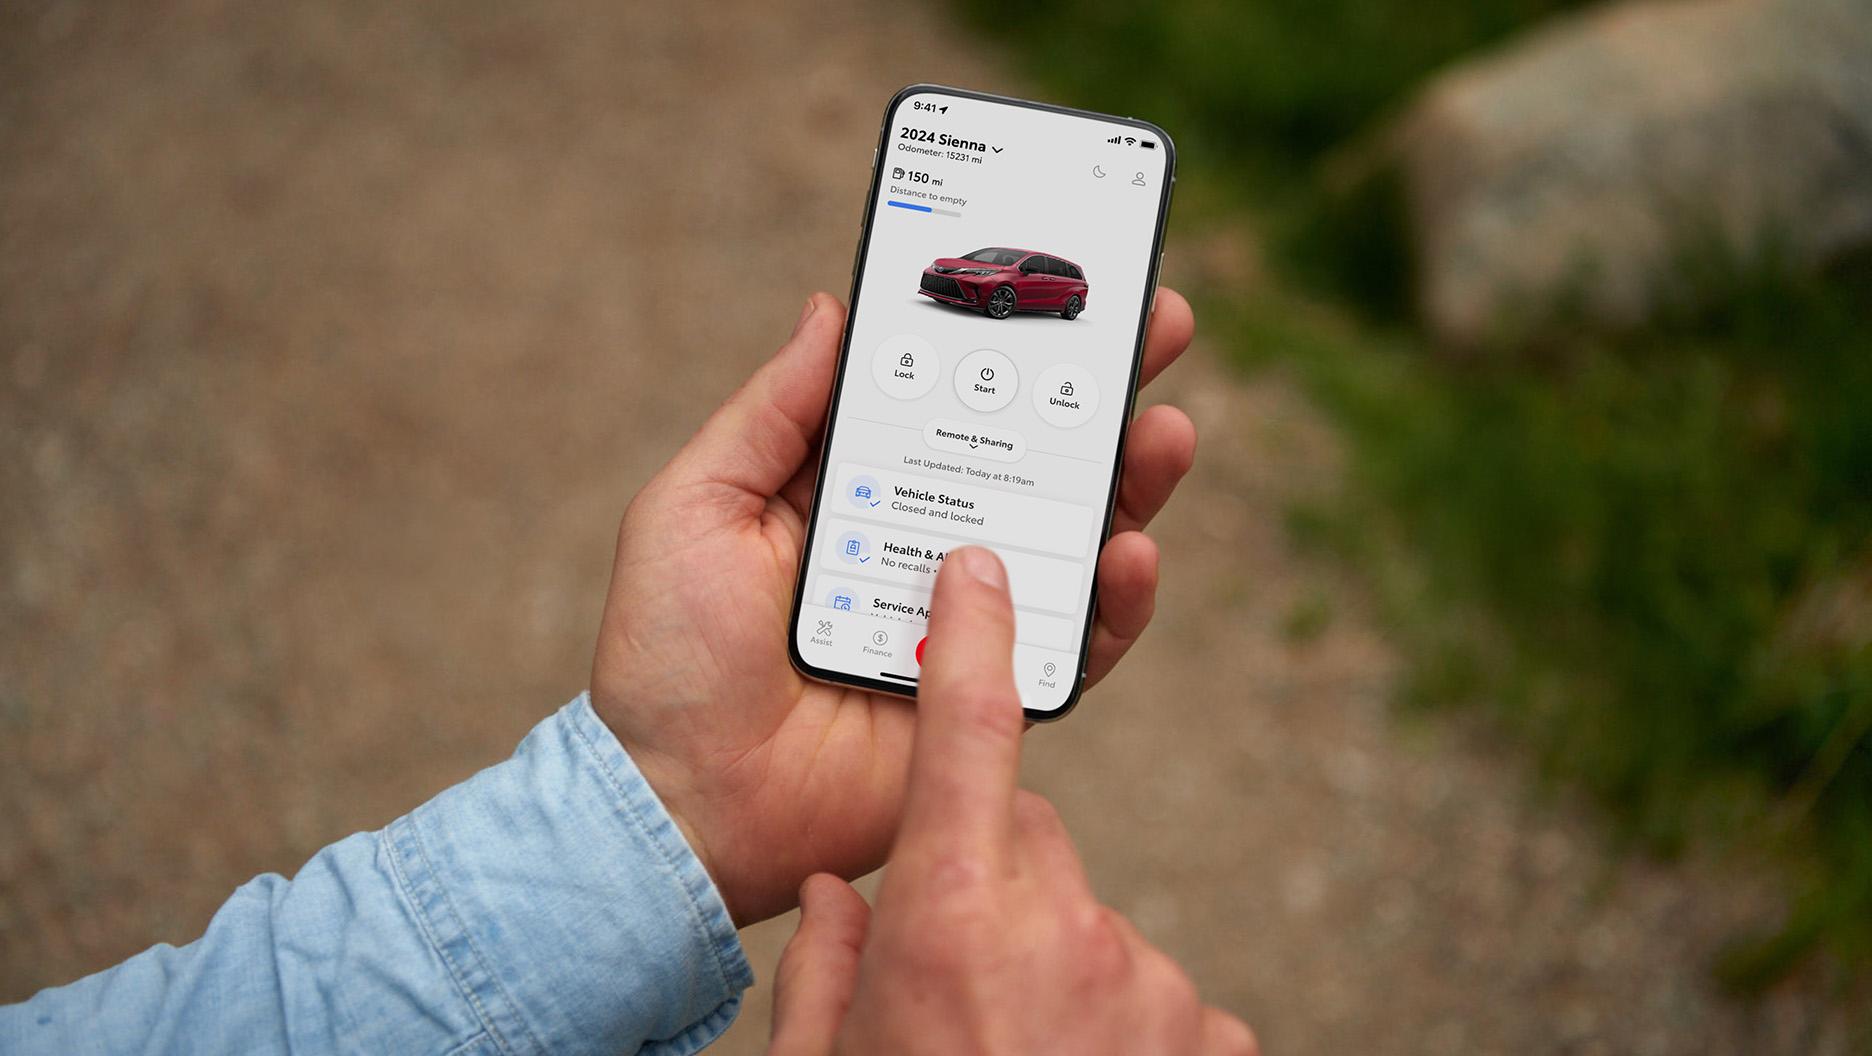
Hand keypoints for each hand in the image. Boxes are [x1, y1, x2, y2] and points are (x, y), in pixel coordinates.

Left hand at [591, 290, 1197, 923]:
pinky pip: (1076, 646)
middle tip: (1161, 327)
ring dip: (1131, 481)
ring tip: (1162, 432)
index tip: (1065, 284)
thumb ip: (772, 413)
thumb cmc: (670, 654)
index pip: (947, 400)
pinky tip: (1129, 551)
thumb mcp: (698, 504)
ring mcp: (966, 618)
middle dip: (1100, 391)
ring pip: (1072, 537)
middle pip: (1031, 455)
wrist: (681, 801)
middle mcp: (922, 543)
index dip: (1007, 344)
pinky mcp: (995, 694)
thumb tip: (832, 310)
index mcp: (856, 489)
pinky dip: (1115, 601)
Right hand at [764, 548, 1257, 1055]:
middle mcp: (1063, 930)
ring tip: (1008, 1039)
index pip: (970, 731)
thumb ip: (824, 959)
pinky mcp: (1214, 1035)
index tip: (980, 566)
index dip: (978, 637)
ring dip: (1050, 957)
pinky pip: (1153, 992)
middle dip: (990, 871)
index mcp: (952, 917)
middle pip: (1029, 836)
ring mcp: (1150, 982)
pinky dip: (1116, 1018)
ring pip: (1088, 920)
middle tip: (953, 961)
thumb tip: (837, 900)